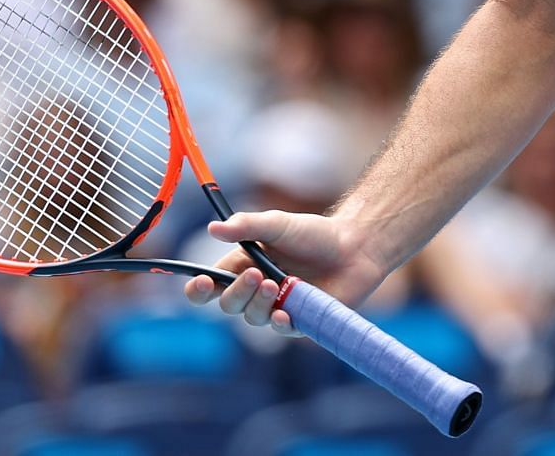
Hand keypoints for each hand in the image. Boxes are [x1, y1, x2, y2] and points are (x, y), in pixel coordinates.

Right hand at [183, 209, 389, 334]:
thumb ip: (247, 226)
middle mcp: (256, 290)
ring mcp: (276, 307)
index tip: (202, 283)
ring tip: (276, 285)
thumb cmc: (315, 233)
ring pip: (251, 318)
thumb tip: (213, 229)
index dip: (199, 288)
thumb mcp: (279, 224)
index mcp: (244, 266)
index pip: (211, 284)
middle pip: (228, 304)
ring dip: (258, 304)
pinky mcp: (298, 321)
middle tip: (256, 275)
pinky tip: (285, 312)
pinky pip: (280, 330)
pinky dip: (279, 323)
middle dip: (236, 292)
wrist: (355, 247)